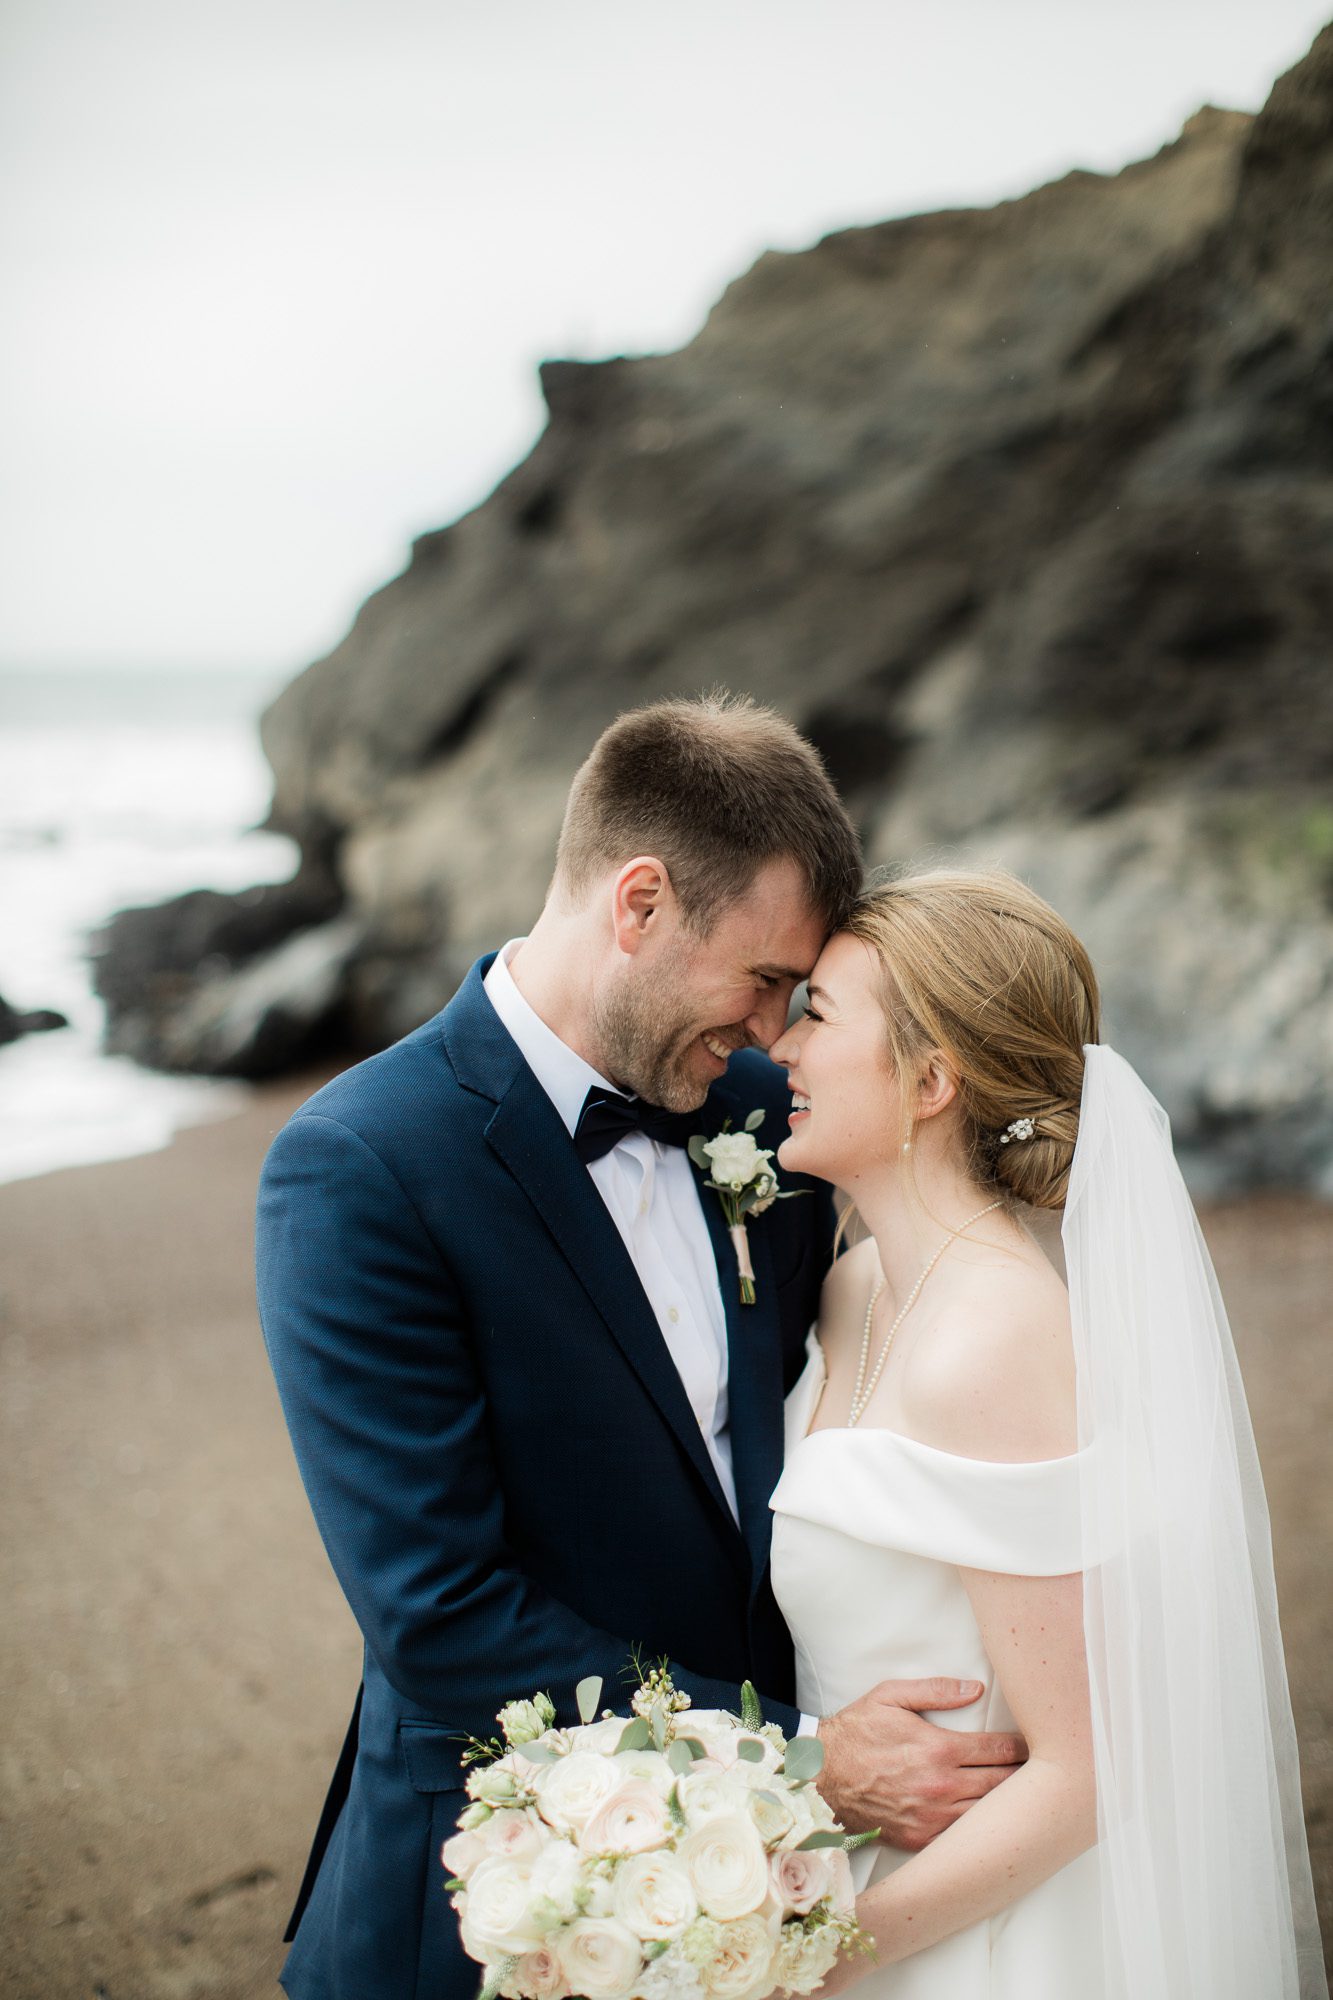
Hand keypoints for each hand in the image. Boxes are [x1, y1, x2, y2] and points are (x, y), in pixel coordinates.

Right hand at [815, 1678, 1025, 1849]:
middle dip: (1025, 1777)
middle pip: (1002, 1786)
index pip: (997, 1751)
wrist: (822, 1776)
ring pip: (988, 1815)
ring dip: (1008, 1805)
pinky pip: (963, 1838)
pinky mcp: (921, 1840)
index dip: (1020, 1747)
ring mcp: (932, 1818)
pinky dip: (980, 1828)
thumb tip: (975, 1688)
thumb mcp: (891, 1696)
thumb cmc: (857, 1732)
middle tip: (1041, 1770)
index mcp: (938, 1750)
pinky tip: (990, 1821)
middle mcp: (941, 1787)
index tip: (1033, 1743)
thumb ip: (936, 1690)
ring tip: (1026, 1796)